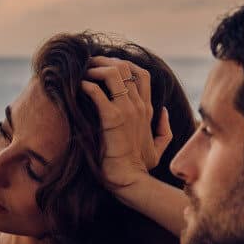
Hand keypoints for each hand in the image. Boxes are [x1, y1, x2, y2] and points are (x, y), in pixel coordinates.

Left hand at [81, 55, 172, 189]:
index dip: (122, 64)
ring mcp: (128, 110)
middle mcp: (139, 106)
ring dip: (95, 69)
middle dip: (105, 61)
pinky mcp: (113, 119)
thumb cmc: (140, 167)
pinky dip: (86, 85)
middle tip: (89, 65)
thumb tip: (164, 111)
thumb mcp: (159, 148)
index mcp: (149, 110)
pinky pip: (97, 92)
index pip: (141, 74)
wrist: (131, 181)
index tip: (105, 67)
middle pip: (126, 67)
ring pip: (114, 73)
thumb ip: (165, 129)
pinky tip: (78, 88)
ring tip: (83, 73)